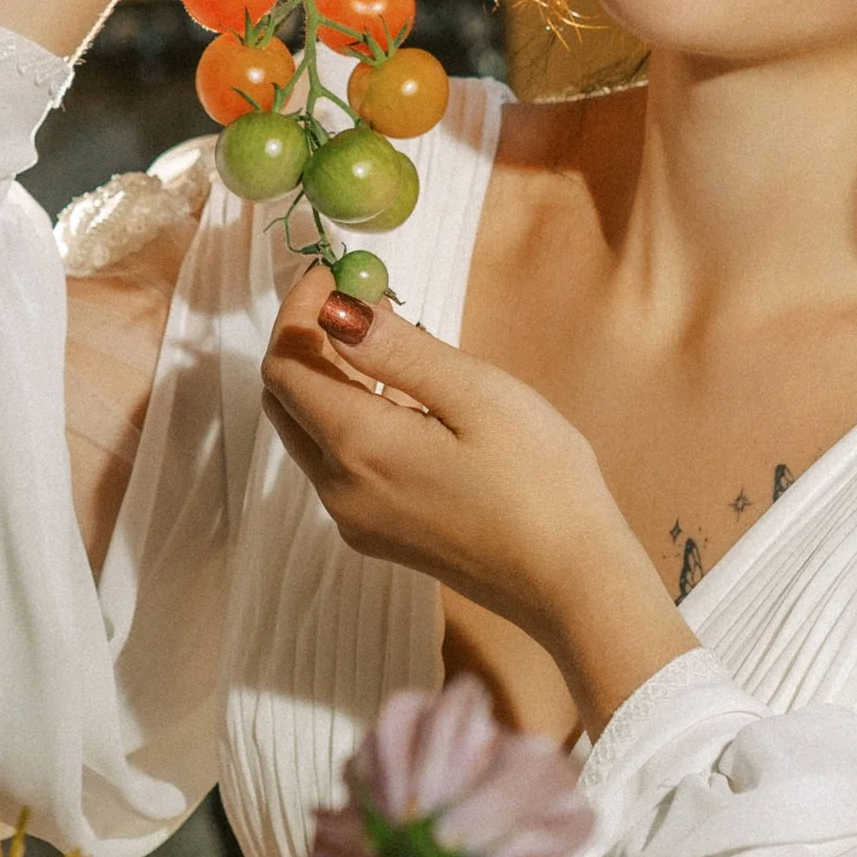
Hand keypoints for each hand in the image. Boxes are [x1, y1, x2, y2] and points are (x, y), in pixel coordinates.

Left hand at [260, 277, 694, 738]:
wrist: (570, 584)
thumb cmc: (540, 483)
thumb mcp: (478, 396)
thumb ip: (398, 351)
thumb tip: (334, 310)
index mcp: (359, 446)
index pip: (287, 365)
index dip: (298, 312)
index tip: (337, 273)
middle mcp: (339, 488)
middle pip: (287, 401)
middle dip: (308, 342)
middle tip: (361, 301)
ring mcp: (355, 520)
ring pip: (310, 433)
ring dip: (330, 380)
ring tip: (393, 345)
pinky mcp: (378, 537)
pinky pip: (340, 465)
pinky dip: (351, 420)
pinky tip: (407, 405)